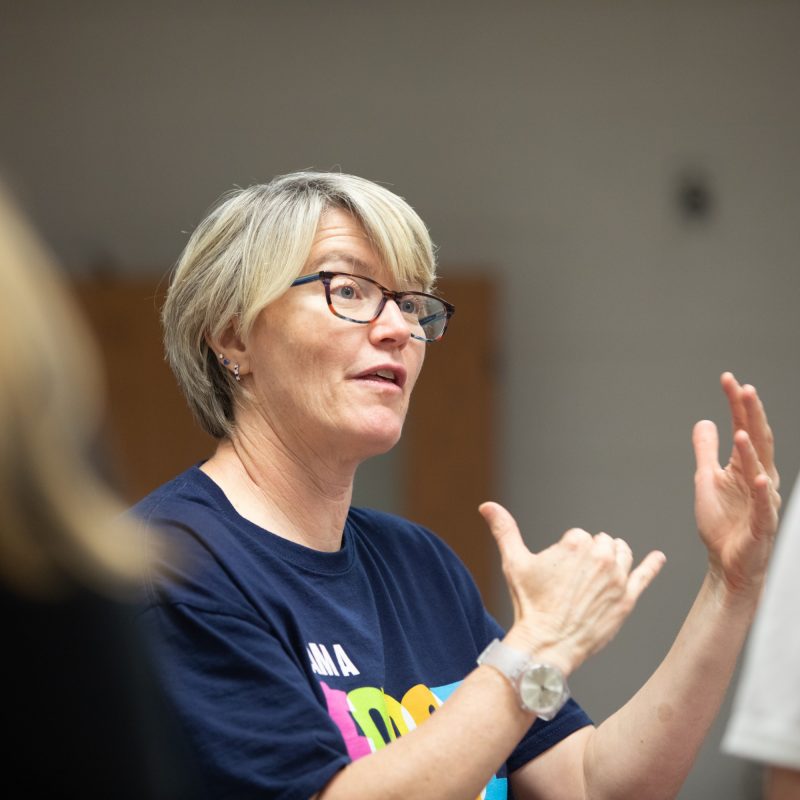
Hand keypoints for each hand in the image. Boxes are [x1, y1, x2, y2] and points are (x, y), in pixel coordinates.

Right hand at [480, 502, 665, 674]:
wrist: (546, 645)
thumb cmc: (529, 604)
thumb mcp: (514, 562)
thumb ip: (504, 529)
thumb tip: (486, 505)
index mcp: (576, 543)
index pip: (579, 536)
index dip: (566, 555)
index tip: (557, 575)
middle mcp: (601, 556)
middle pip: (601, 542)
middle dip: (589, 556)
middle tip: (572, 581)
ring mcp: (617, 578)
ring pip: (621, 554)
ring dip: (612, 558)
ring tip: (596, 576)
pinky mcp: (627, 599)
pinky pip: (645, 575)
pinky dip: (652, 565)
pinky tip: (659, 558)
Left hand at [693, 372, 780, 596]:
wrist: (726, 563)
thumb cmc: (722, 522)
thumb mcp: (706, 479)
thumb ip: (706, 451)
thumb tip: (704, 422)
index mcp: (744, 466)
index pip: (744, 427)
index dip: (737, 404)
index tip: (728, 379)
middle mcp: (758, 478)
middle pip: (757, 441)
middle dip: (751, 415)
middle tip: (744, 388)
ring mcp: (762, 501)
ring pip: (759, 469)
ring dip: (751, 450)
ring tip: (742, 429)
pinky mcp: (761, 524)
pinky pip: (763, 505)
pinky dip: (760, 490)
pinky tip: (757, 475)